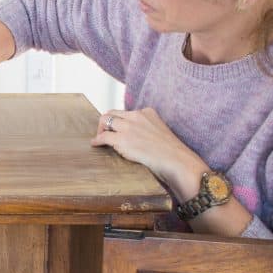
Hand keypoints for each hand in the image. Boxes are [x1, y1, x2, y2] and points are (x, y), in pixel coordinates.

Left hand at [91, 108, 208, 199]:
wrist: (177, 160)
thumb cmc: (171, 152)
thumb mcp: (159, 132)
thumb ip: (146, 130)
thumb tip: (134, 138)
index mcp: (147, 112)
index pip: (126, 112)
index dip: (118, 120)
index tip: (115, 128)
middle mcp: (136, 115)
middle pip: (112, 113)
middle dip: (105, 122)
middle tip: (103, 133)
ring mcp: (128, 127)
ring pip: (105, 121)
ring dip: (100, 130)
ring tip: (99, 138)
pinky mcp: (122, 139)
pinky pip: (103, 137)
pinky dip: (97, 140)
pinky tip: (95, 144)